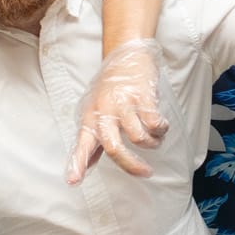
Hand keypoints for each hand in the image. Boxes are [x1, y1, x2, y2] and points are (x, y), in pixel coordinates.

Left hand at [67, 40, 172, 182]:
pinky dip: (160, 129)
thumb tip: (89, 164)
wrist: (126, 53)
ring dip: (151, 143)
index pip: (83, 144)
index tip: (74, 182)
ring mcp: (123, 103)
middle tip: (145, 172)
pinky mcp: (142, 95)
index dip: (78, 164)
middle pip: (114, 148)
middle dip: (131, 165)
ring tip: (154, 140)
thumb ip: (94, 138)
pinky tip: (160, 126)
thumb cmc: (111, 85)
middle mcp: (104, 111)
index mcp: (90, 117)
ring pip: (138, 137)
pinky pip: (154, 122)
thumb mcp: (95, 110)